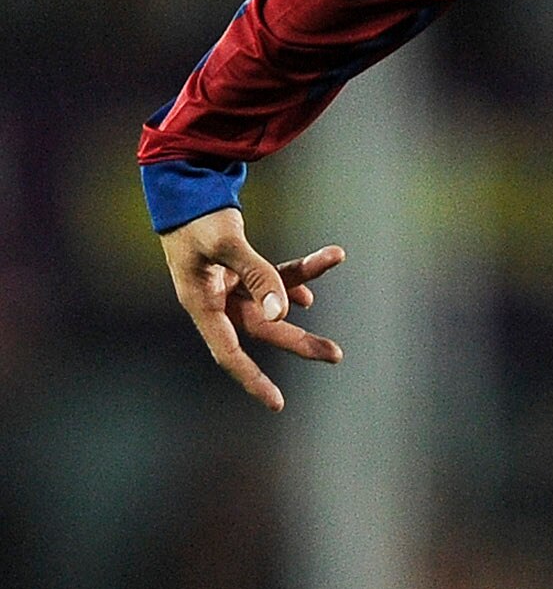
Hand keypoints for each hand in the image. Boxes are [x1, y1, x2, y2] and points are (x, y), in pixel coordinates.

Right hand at [159, 206, 345, 411]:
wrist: (180, 185)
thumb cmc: (195, 216)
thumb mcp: (224, 242)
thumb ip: (257, 275)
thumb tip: (286, 311)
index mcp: (201, 303)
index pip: (228, 352)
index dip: (252, 378)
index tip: (277, 403)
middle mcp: (215, 300)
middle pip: (263, 327)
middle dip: (299, 340)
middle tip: (335, 354)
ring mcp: (227, 285)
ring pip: (272, 298)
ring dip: (303, 286)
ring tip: (334, 260)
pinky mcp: (237, 269)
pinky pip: (272, 277)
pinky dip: (293, 277)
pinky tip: (315, 276)